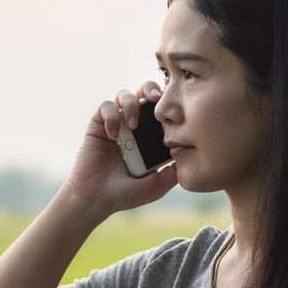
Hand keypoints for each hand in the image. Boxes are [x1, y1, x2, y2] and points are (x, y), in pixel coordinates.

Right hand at [61, 81, 178, 215]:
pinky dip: (112, 116)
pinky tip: (113, 134)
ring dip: (131, 104)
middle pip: (145, 92)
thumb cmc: (126, 194)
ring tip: (134, 125)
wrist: (96, 198)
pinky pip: (106, 107)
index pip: (162, 111)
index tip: (176, 109)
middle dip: (152, 89)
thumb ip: (173, 174)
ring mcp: (116, 123)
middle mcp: (134, 126)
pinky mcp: (98, 124)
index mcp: (150, 136)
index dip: (169, 104)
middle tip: (158, 99)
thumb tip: (191, 158)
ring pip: (125, 95)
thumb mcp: (156, 186)